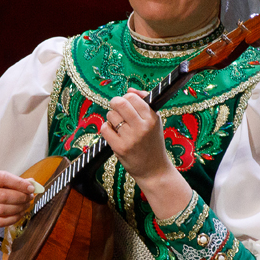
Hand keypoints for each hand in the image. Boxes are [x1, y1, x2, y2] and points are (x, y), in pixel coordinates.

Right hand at [0, 171, 35, 236]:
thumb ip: (14, 181)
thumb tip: (33, 184)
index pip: (3, 178)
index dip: (19, 183)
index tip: (31, 188)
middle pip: (4, 196)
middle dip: (21, 197)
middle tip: (30, 197)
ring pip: (4, 210)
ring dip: (19, 208)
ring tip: (26, 205)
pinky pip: (2, 221)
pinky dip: (14, 218)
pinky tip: (20, 213)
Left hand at [100, 89, 192, 219]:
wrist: (154, 170)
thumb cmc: (152, 142)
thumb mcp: (155, 121)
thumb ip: (144, 102)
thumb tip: (129, 90)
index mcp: (152, 118)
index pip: (132, 97)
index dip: (126, 98)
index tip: (126, 104)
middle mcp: (142, 127)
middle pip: (119, 103)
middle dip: (115, 103)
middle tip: (116, 109)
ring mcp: (131, 138)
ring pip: (111, 115)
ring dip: (111, 118)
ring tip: (119, 126)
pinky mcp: (120, 148)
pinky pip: (105, 129)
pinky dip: (106, 129)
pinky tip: (113, 134)